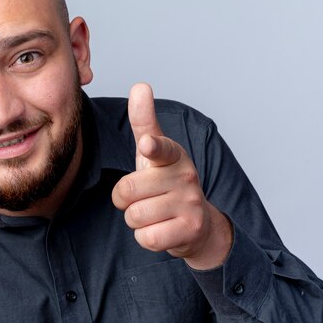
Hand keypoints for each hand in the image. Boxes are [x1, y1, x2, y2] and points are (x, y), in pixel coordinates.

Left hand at [112, 84, 231, 269]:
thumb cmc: (166, 183)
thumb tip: (140, 84)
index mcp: (172, 156)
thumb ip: (144, 122)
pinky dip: (147, 238)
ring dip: (136, 220)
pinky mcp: (191, 230)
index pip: (161, 148)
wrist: (197, 224)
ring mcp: (191, 203)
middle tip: (143, 198)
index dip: (152, 147)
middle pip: (126, 190)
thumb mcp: (154, 153)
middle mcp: (185, 176)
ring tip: (154, 214)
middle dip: (125, 200)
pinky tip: (161, 230)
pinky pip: (146, 238)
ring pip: (134, 216)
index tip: (147, 145)